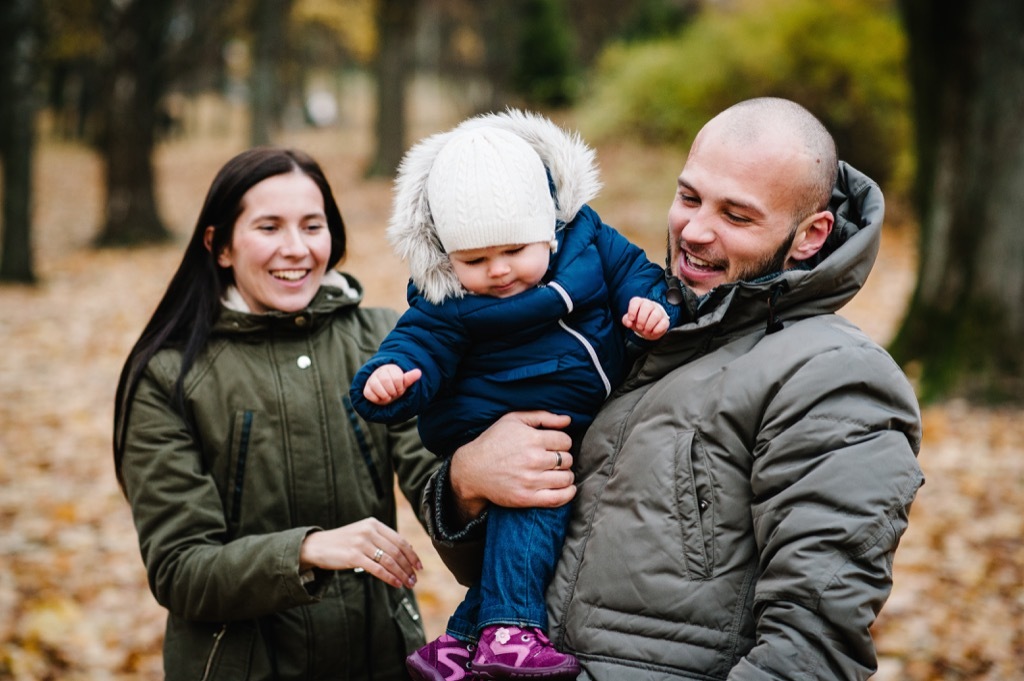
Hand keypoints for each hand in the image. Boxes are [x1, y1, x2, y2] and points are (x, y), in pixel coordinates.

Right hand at [299, 517, 421, 588]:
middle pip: (397, 551)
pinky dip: (389, 577)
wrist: (317, 546)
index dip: (412, 554)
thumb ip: (381, 540)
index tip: (419, 566)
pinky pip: (377, 569)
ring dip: (401, 574)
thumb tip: (405, 553)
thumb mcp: (363, 534)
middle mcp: (369, 531)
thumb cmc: (343, 543)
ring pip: (389, 561)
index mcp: (374, 524)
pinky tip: (395, 583)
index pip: (400, 540)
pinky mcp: (353, 556)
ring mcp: (361, 543)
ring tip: (407, 583)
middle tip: (414, 579)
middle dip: (408, 567)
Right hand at [363, 364, 422, 404]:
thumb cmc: (396, 386)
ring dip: (385, 395)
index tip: (400, 389)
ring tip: (388, 396)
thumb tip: (419, 372)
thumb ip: (410, 378)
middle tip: (394, 393)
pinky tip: (381, 398)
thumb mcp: (404, 383)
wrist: (387, 393)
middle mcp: (379, 372)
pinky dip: (377, 399)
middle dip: (392, 391)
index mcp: (390, 368)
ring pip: (376, 385)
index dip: (399, 387)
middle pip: (385, 380)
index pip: (396, 378)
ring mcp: (371, 380)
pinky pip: (369, 394)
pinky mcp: (366, 389)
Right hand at [450, 411, 575, 520]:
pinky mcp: (526, 498)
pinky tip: (567, 488)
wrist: (471, 469)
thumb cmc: (493, 441)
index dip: (562, 442)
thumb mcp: (513, 419)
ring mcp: (530, 480)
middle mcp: (533, 459)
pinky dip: (568, 494)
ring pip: (566, 478)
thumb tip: (568, 419)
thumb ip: (542, 416)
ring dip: (565, 475)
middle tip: (554, 460)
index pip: (565, 441)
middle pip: (567, 459)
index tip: (555, 446)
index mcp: (532, 438)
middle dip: (564, 458)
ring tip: (557, 473)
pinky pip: (558, 498)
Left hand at [623, 297, 669, 339]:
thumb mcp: (630, 321)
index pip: (636, 301)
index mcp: (639, 303)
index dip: (632, 310)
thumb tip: (628, 322)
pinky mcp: (665, 320)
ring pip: (656, 314)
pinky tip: (652, 332)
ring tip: (645, 331)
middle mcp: (649, 305)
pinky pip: (663, 323)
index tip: (631, 319)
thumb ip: (626, 320)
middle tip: (639, 327)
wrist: (649, 328)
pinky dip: (657, 329)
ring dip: (649, 325)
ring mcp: (659, 312)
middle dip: (641, 319)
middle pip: (647, 306)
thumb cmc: (639, 321)